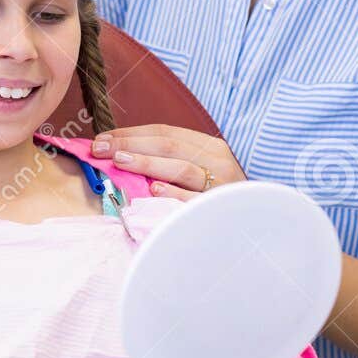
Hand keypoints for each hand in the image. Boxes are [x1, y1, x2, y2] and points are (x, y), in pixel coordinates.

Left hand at [91, 124, 244, 201]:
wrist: (257, 225)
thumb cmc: (219, 196)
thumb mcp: (202, 170)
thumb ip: (170, 160)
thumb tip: (122, 154)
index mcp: (209, 147)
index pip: (164, 132)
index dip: (130, 133)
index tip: (102, 138)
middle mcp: (217, 161)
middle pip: (168, 145)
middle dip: (130, 144)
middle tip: (100, 149)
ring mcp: (220, 185)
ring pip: (181, 168)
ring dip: (147, 163)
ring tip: (120, 161)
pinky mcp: (220, 209)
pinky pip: (194, 200)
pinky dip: (173, 193)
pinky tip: (153, 190)